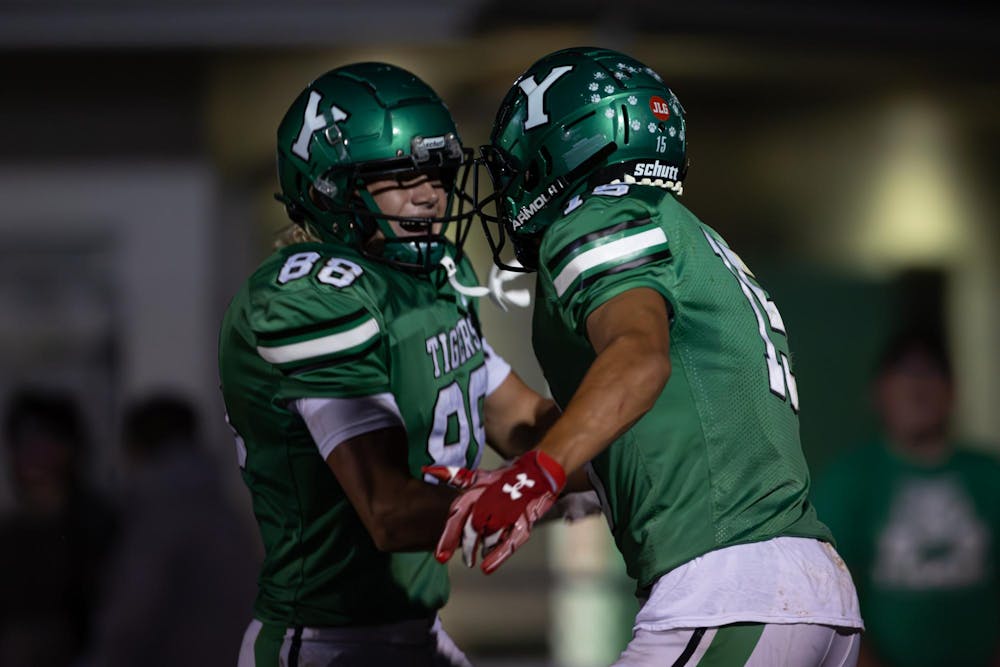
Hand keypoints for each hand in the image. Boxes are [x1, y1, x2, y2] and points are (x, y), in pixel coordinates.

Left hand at [430, 451, 565, 573]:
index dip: (448, 537)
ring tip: (476, 557)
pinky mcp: (523, 523)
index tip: (440, 557)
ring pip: (489, 537)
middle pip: (472, 529)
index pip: (458, 515)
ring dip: (483, 547)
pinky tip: (486, 568)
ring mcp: (507, 513)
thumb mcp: (478, 477)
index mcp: (477, 491)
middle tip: (464, 561)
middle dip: (466, 548)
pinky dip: (497, 557)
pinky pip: (509, 543)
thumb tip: (428, 470)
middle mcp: (490, 501)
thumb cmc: (504, 479)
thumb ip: (454, 476)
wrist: (536, 474)